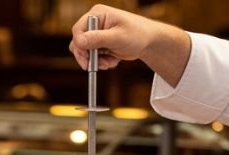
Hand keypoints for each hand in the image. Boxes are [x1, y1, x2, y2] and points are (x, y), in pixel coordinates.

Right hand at [69, 4, 189, 85]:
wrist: (150, 42)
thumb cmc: (138, 34)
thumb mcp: (117, 37)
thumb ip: (97, 39)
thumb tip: (78, 42)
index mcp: (98, 14)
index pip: (78, 30)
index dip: (79, 45)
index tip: (86, 59)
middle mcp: (95, 22)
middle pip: (78, 42)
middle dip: (87, 56)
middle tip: (95, 66)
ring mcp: (97, 33)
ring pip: (85, 51)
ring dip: (95, 60)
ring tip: (109, 63)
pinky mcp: (100, 43)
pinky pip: (92, 56)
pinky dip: (101, 61)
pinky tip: (113, 60)